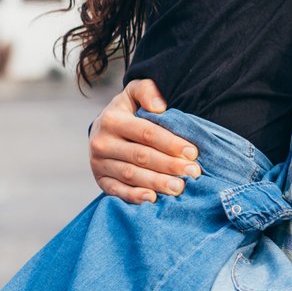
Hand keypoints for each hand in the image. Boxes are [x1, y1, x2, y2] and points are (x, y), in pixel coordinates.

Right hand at [88, 78, 200, 202]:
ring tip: (179, 188)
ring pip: (131, 175)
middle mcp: (102, 142)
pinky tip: (152, 199)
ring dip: (157, 183)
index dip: (170, 143)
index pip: (146, 133)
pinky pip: (116, 191)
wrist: (104, 129)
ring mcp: (99, 163)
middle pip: (141, 156)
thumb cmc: (128, 111)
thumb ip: (147, 91)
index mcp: (112, 119)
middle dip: (169, 165)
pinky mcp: (100, 180)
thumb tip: (159, 106)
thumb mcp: (134, 93)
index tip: (192, 152)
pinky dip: (134, 196)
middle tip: (193, 173)